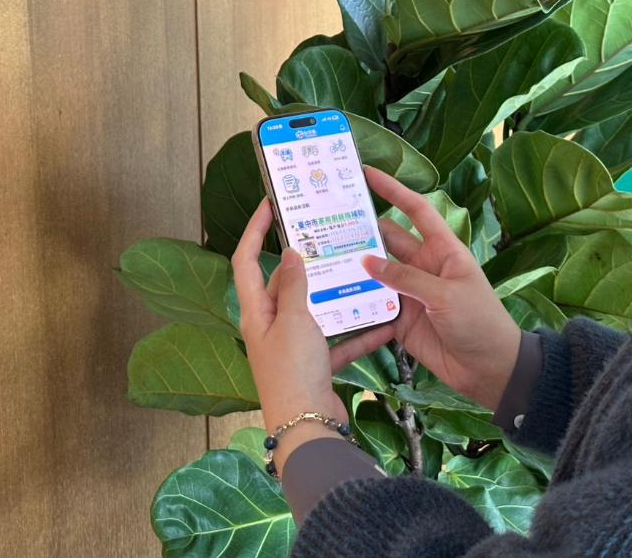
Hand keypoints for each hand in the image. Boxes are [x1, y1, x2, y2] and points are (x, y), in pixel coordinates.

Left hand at [230, 198, 395, 473]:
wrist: (307, 427)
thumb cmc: (293, 371)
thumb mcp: (294, 321)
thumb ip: (294, 286)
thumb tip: (292, 254)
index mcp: (255, 312)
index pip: (247, 260)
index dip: (255, 230)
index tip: (271, 205)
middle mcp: (270, 326)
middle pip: (283, 284)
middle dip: (306, 261)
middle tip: (327, 234)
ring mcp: (293, 346)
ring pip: (315, 310)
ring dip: (336, 294)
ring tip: (359, 269)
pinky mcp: (316, 364)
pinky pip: (338, 340)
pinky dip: (358, 332)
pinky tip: (384, 322)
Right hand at [331, 165, 521, 411]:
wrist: (489, 368)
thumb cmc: (479, 321)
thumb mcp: (445, 294)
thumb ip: (405, 278)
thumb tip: (367, 261)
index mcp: (442, 250)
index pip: (416, 211)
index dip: (394, 190)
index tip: (368, 173)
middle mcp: (423, 266)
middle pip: (388, 240)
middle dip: (363, 229)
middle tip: (329, 219)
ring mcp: (410, 293)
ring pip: (377, 272)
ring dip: (355, 265)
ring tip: (322, 254)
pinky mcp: (400, 319)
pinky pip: (374, 303)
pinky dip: (357, 299)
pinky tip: (331, 293)